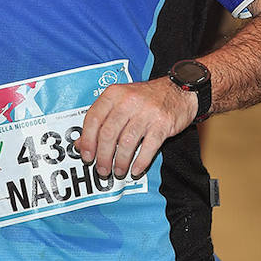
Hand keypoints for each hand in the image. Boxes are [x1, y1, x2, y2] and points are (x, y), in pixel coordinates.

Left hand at [77, 77, 197, 179]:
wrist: (179, 90)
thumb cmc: (146, 97)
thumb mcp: (120, 101)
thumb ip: (101, 119)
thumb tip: (81, 143)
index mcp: (114, 94)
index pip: (93, 118)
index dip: (88, 140)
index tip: (87, 156)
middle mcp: (129, 101)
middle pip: (108, 134)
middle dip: (103, 157)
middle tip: (102, 170)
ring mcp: (146, 112)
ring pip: (126, 143)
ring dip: (120, 162)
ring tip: (118, 171)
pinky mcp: (162, 124)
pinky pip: (148, 148)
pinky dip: (140, 162)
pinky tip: (135, 169)